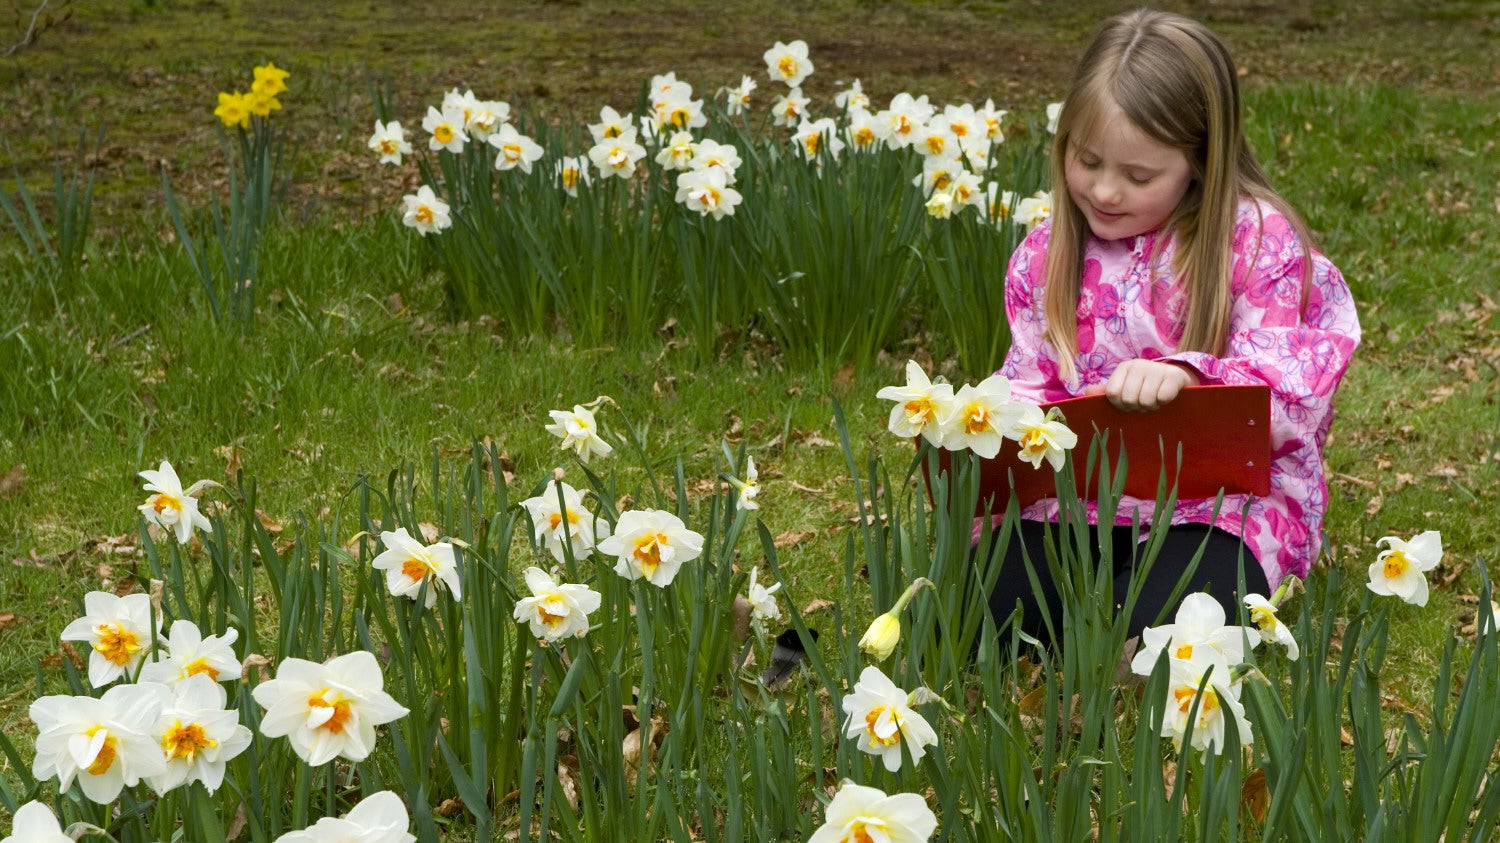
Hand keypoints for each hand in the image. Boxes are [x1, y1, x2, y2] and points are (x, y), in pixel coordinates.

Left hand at [1083, 360, 1199, 411]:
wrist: (1176, 379)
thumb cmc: (1145, 386)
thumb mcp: (1125, 387)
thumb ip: (1106, 391)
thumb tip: (1087, 393)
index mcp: (1124, 368)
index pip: (1112, 394)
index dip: (1119, 405)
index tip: (1127, 404)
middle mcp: (1138, 365)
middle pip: (1128, 400)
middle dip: (1136, 407)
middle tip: (1143, 403)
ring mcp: (1156, 369)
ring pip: (1146, 401)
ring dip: (1151, 407)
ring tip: (1154, 400)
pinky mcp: (1174, 376)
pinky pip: (1163, 398)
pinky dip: (1164, 403)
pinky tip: (1165, 397)